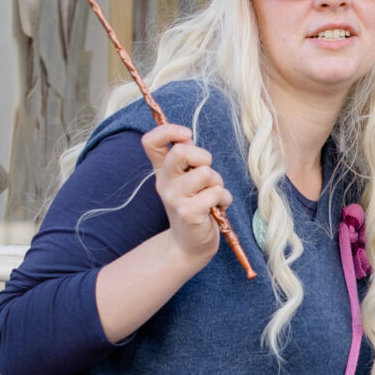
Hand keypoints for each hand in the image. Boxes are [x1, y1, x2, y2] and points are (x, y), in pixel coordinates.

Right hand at [141, 123, 230, 273]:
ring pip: (206, 173)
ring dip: (218, 182)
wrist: (190, 243)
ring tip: (213, 195)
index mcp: (162, 169)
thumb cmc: (195, 205)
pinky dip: (223, 199)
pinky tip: (216, 208)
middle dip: (204, 157)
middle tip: (206, 174)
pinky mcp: (189, 212)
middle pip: (182, 151)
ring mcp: (174, 198)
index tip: (186, 134)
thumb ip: (187, 158)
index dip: (169, 131)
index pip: (150, 141)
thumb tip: (187, 136)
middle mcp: (164, 182)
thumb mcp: (188, 179)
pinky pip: (216, 192)